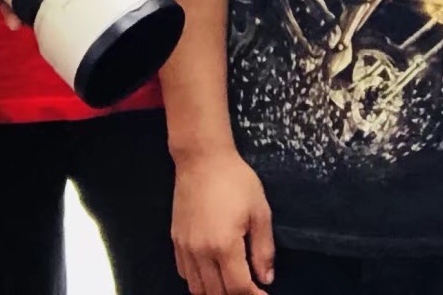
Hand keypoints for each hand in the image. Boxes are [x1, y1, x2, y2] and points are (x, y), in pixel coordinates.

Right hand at [172, 149, 274, 294]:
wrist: (202, 160)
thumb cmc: (236, 181)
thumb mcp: (260, 211)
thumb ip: (263, 249)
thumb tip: (266, 279)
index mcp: (224, 245)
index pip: (238, 288)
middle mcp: (201, 253)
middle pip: (217, 294)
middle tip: (250, 289)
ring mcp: (185, 248)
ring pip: (197, 289)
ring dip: (216, 292)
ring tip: (231, 283)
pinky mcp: (175, 242)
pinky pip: (185, 274)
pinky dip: (199, 281)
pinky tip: (212, 273)